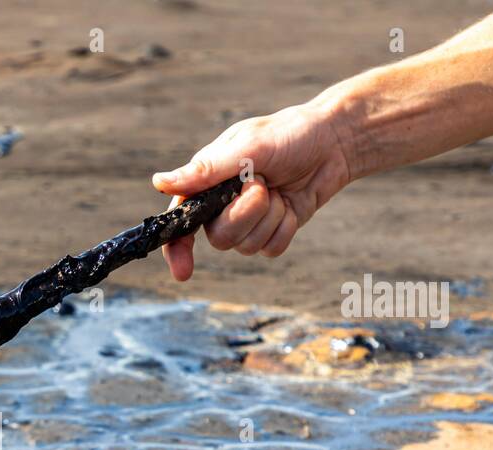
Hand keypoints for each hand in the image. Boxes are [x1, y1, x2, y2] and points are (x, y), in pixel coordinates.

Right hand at [152, 100, 354, 279]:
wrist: (333, 141)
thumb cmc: (287, 135)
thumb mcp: (247, 147)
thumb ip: (205, 170)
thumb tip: (159, 183)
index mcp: (206, 184)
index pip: (180, 223)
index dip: (176, 250)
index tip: (183, 271)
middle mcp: (221, 206)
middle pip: (219, 239)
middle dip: (245, 215)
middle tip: (262, 184)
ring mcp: (248, 221)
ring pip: (247, 247)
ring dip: (270, 217)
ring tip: (279, 189)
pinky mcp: (273, 231)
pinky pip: (271, 249)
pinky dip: (285, 227)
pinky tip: (291, 204)